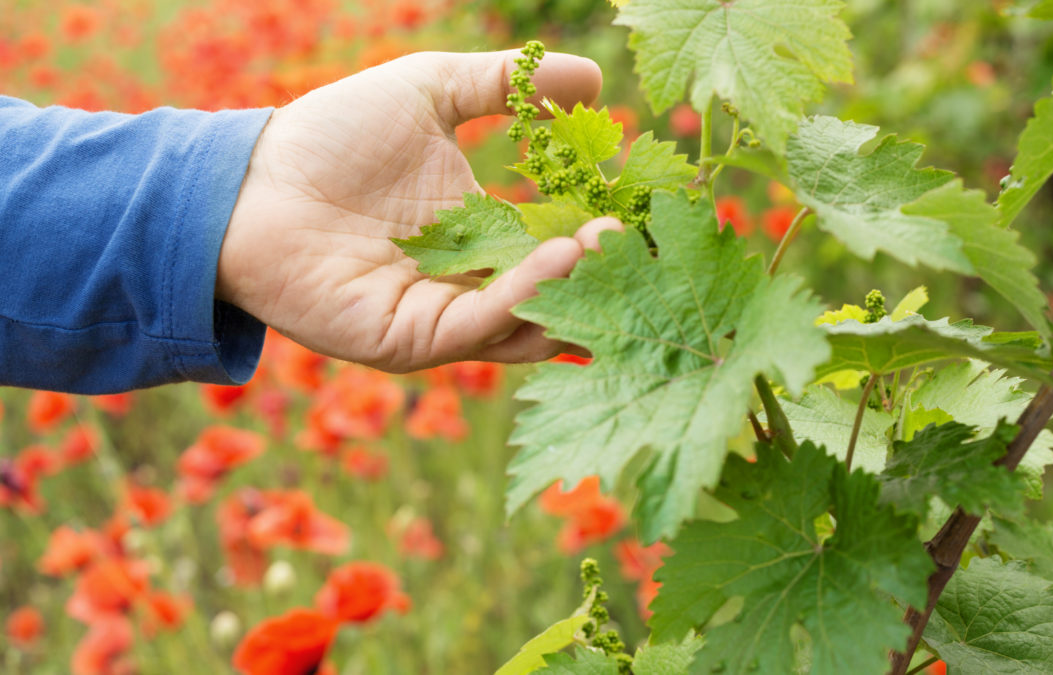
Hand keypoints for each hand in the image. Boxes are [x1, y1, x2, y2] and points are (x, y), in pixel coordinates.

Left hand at [217, 50, 619, 371]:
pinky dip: (522, 295)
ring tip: (610, 239)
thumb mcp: (432, 92)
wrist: (251, 180)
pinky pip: (478, 325)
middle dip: (599, 266)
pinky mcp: (412, 341)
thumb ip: (507, 84)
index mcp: (485, 233)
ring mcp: (445, 318)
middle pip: (555, 289)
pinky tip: (557, 254)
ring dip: (572, 284)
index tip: (648, 199)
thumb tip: (595, 76)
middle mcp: (473, 282)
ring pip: (527, 316)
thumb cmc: (333, 136)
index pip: (561, 239)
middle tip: (643, 231)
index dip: (602, 223)